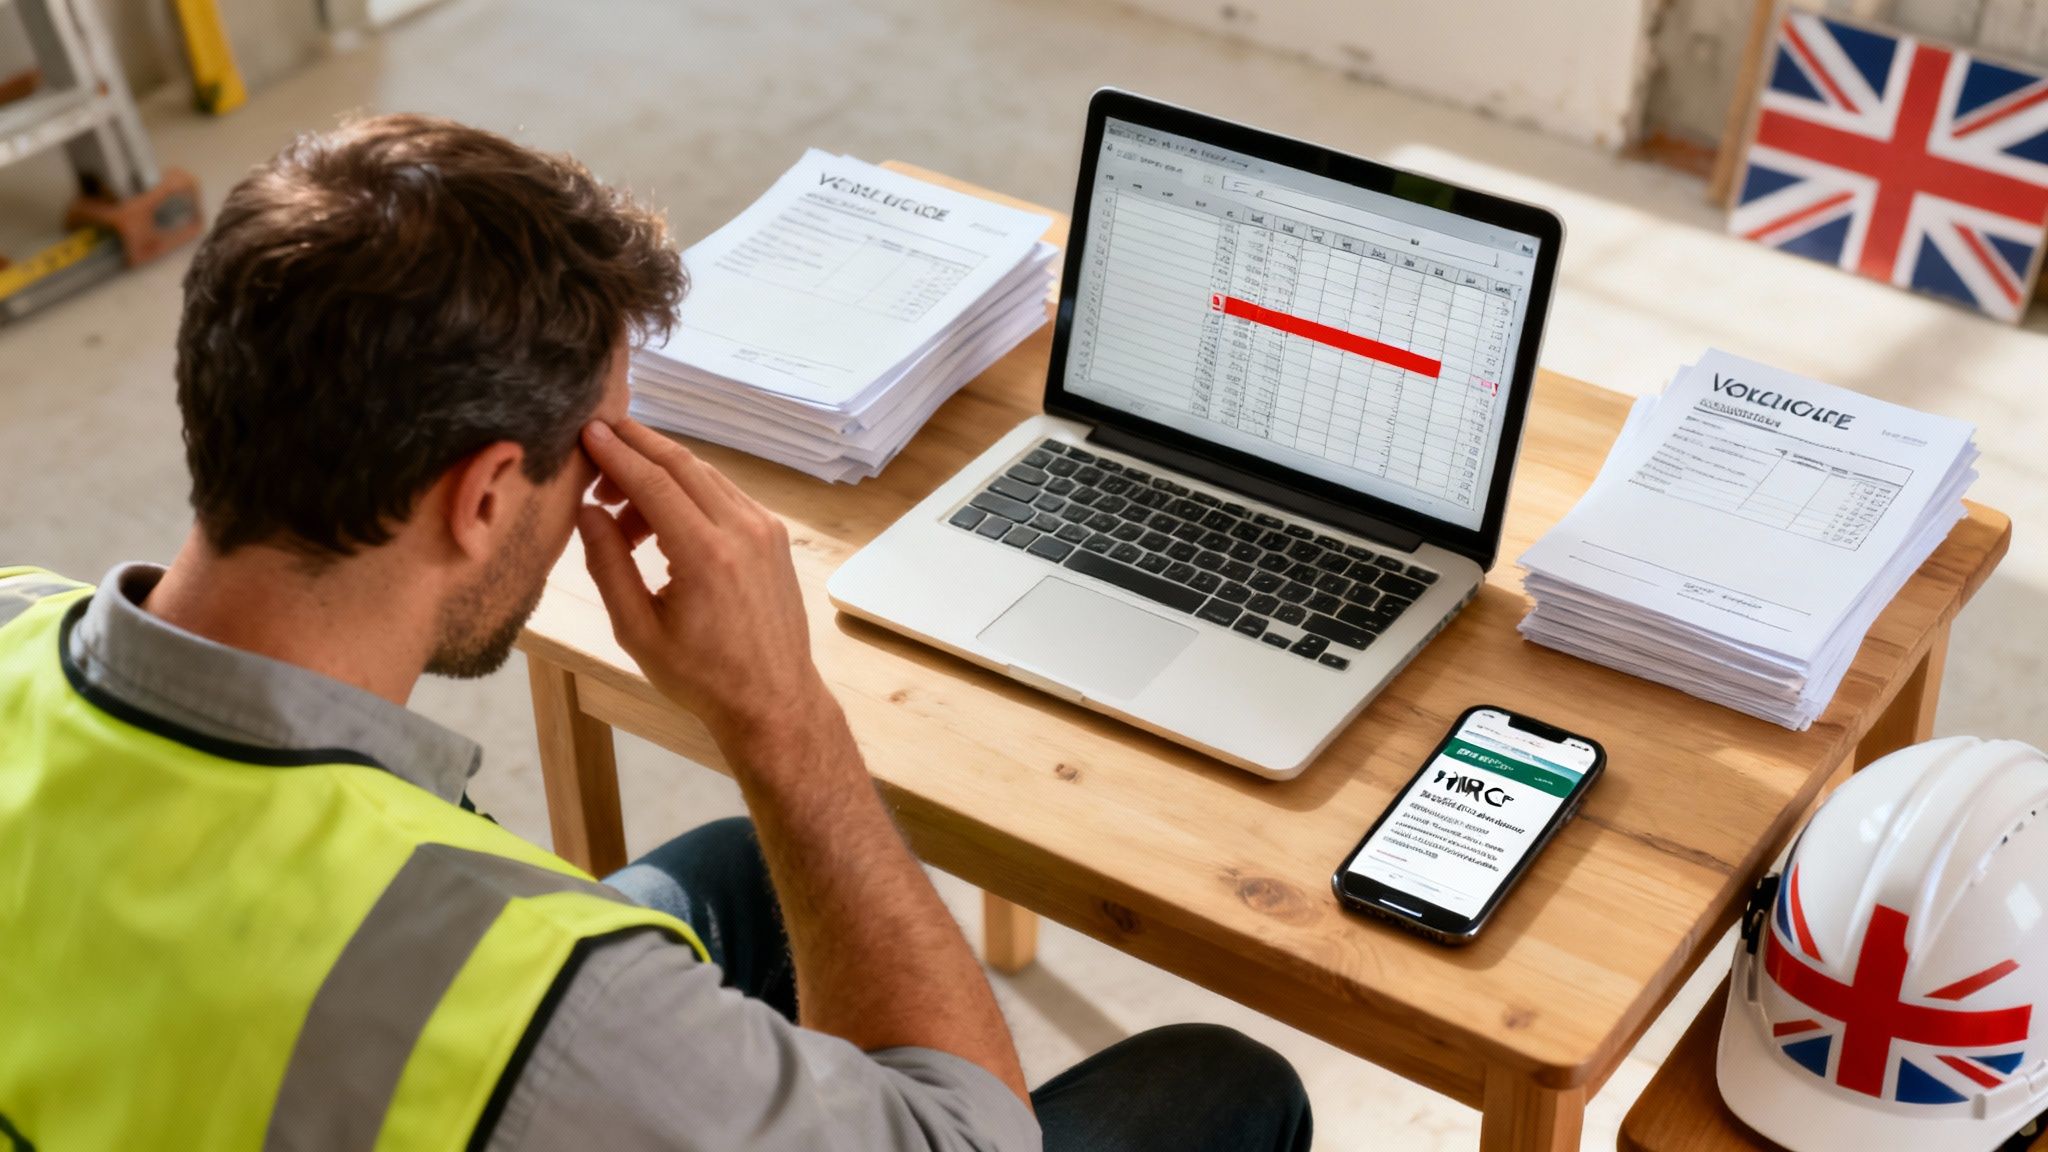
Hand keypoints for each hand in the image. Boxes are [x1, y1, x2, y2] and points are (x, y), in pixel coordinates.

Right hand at [576, 418, 829, 744]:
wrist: (773, 699)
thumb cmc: (702, 676)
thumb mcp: (638, 630)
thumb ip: (608, 565)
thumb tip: (586, 510)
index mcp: (706, 554)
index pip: (654, 481)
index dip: (616, 452)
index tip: (586, 430)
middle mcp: (742, 529)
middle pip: (683, 464)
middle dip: (635, 447)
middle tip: (595, 447)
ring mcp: (765, 529)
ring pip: (705, 475)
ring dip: (660, 474)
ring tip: (618, 506)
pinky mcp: (774, 535)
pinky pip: (725, 495)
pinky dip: (689, 493)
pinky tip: (658, 520)